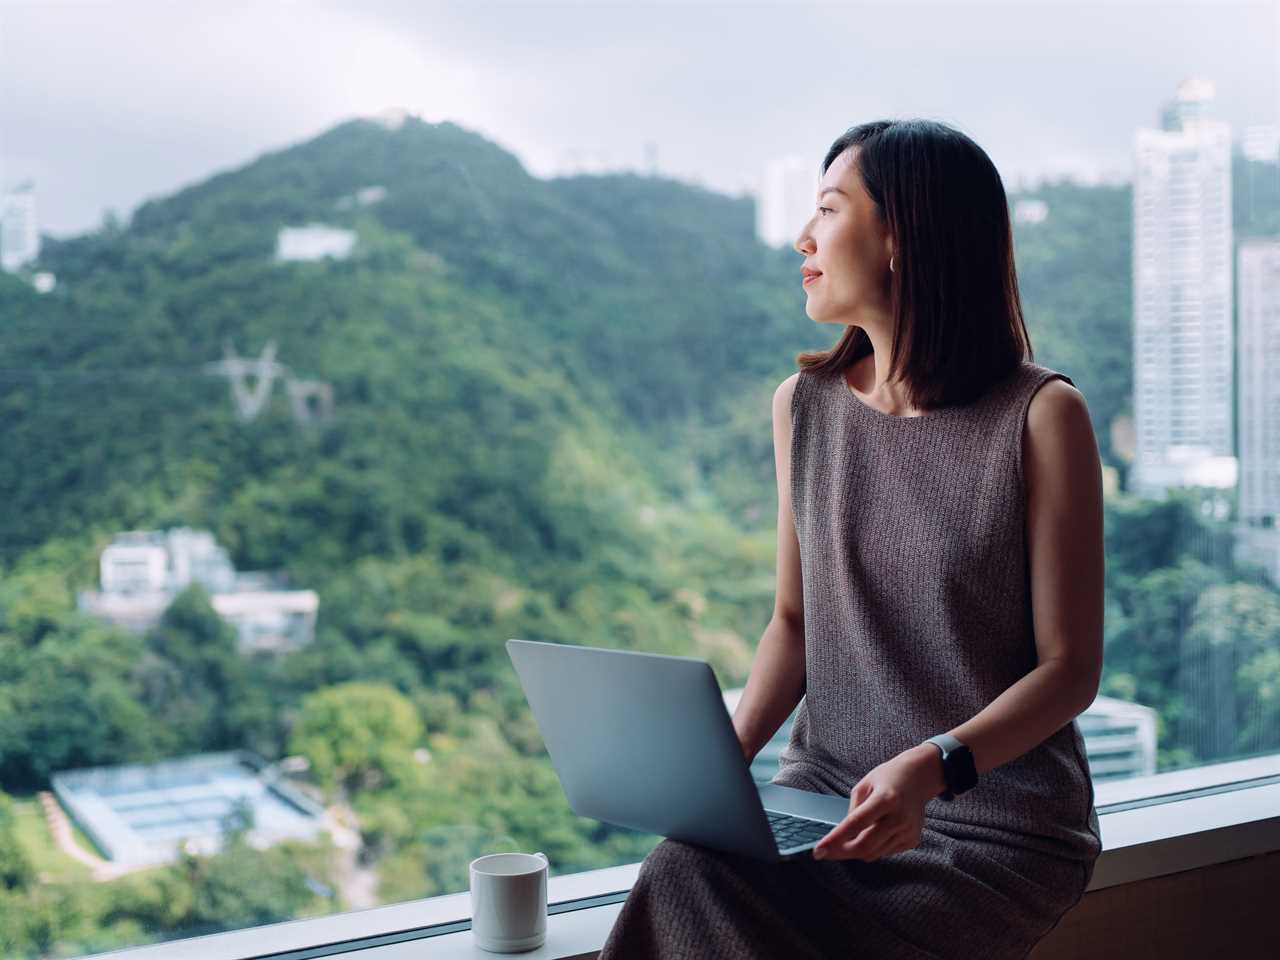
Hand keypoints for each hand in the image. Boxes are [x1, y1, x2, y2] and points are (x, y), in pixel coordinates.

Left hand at [812, 744, 943, 861]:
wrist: (920, 777)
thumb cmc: (888, 777)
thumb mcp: (865, 784)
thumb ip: (853, 809)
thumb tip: (845, 834)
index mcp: (885, 799)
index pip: (856, 824)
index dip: (835, 839)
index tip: (819, 850)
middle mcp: (899, 818)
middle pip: (864, 845)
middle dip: (841, 852)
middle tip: (825, 852)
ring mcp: (908, 831)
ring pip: (873, 853)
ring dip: (856, 850)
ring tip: (850, 838)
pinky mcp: (912, 840)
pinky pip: (885, 852)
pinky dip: (873, 848)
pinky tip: (873, 832)